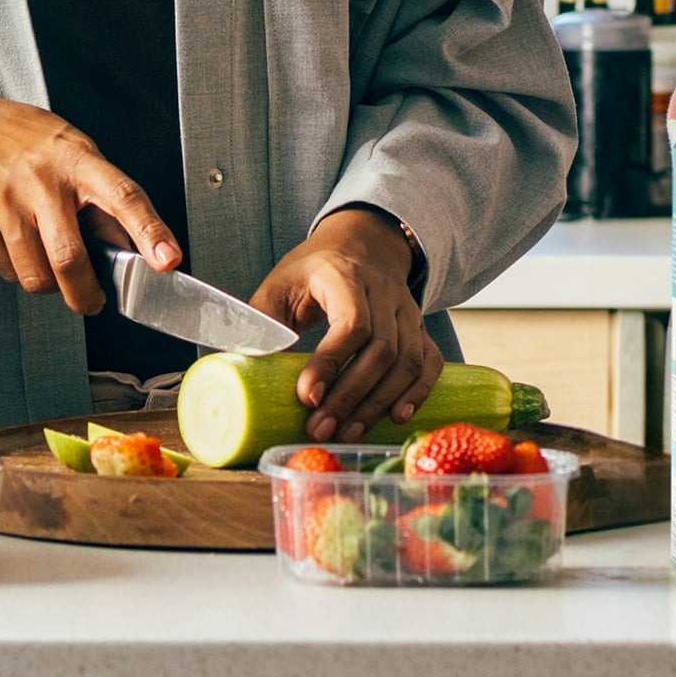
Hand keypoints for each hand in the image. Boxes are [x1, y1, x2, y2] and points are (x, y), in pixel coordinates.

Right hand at [0, 94, 179, 313]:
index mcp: (78, 160)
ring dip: (50, 285)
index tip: (168, 261)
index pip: (122, 197)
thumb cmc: (35, 144)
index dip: (149, 231)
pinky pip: (7, 272)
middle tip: (94, 301)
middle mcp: (41, 180)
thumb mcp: (79, 155)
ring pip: (35, 275)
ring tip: (51, 262)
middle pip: (69, 256)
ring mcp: (5, 201)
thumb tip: (137, 249)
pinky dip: (21, 272)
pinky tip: (21, 244)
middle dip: (85, 293)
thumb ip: (106, 201)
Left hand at [250, 209, 441, 442]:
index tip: (307, 397)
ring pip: (407, 360)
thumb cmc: (313, 270)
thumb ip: (263, 324)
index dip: (331, 362)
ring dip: (379, 402)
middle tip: (321, 428)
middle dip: (351, 396)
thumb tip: (246, 373)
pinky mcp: (420, 326)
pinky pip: (429, 361)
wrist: (360, 243)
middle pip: (382, 348)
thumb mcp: (279, 284)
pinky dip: (418, 391)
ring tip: (348, 432)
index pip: (351, 321)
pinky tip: (397, 416)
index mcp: (345, 276)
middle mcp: (384, 292)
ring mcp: (407, 309)